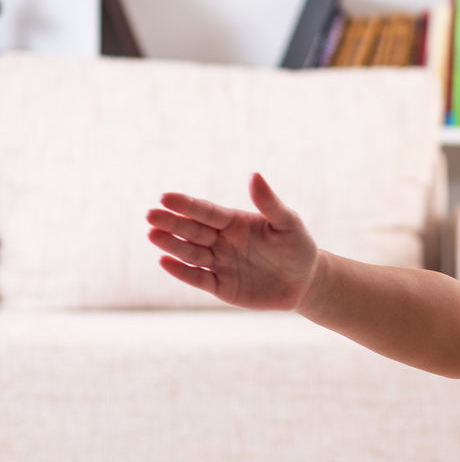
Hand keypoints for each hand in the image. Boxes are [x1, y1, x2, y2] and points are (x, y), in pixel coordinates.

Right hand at [145, 172, 319, 310]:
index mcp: (233, 222)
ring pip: (190, 253)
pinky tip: (164, 261)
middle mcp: (221, 241)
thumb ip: (270, 203)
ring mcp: (219, 264)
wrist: (306, 282)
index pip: (206, 211)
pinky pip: (198, 278)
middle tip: (151, 215)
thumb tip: (254, 175)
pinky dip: (182, 272)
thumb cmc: (297, 247)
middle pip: (192, 230)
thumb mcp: (288, 224)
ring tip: (153, 235)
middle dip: (171, 223)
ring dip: (171, 245)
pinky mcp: (221, 287)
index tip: (165, 197)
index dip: (187, 205)